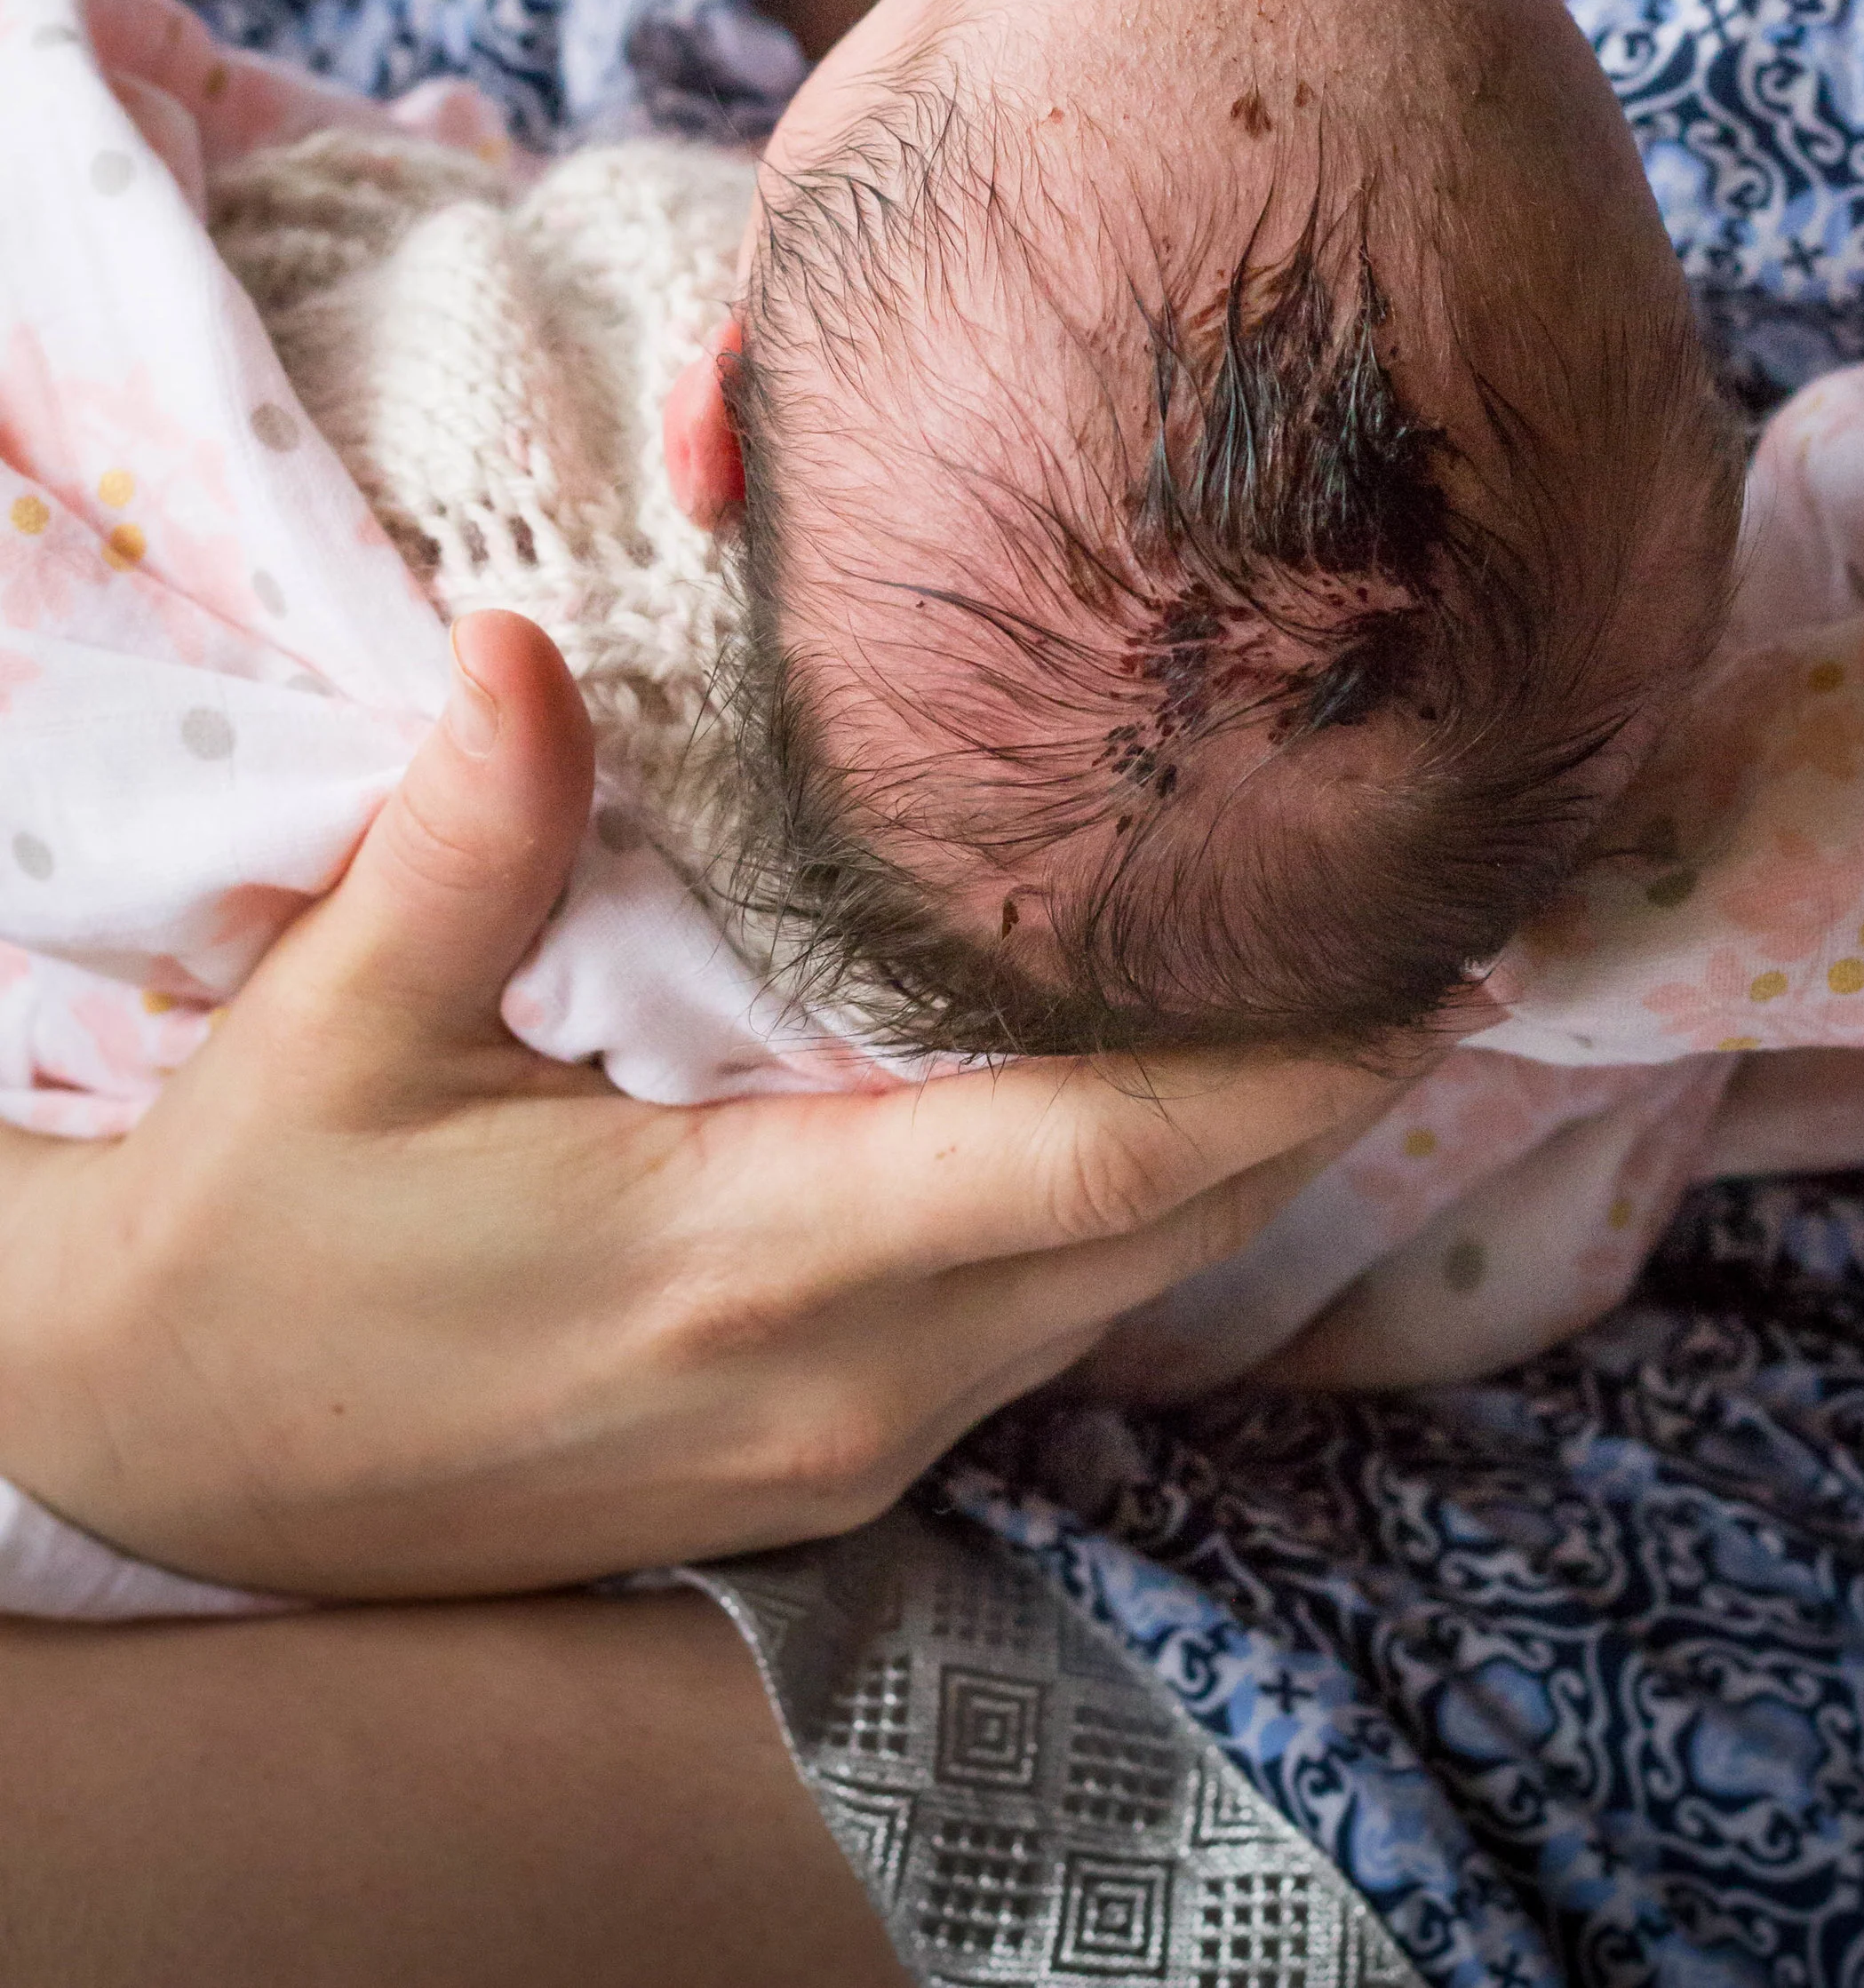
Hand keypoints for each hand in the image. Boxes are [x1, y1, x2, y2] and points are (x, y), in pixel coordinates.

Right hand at [0, 615, 1384, 1598]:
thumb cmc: (255, 1243)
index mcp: (739, 1263)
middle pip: (1152, 1240)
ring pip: (1110, 1300)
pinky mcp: (817, 1466)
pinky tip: (1157, 1127)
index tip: (1428, 970)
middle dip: (1311, 1108)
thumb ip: (466, 843)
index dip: (1277, 1072)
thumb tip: (534, 650)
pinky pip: (1034, 1336)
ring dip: (1233, 1168)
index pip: (1082, 1163)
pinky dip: (1126, 1225)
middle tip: (1448, 951)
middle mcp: (833, 1383)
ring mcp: (836, 1449)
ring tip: (1340, 1017)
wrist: (163, 1455)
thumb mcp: (335, 1035)